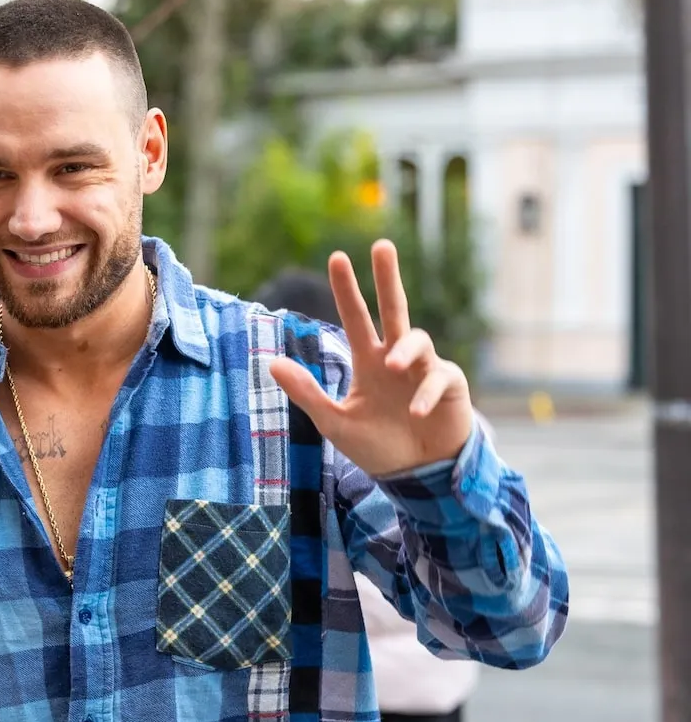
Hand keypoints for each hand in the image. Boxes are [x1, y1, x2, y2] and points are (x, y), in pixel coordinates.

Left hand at [269, 239, 472, 477]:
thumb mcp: (334, 422)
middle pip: (393, 308)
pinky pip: (438, 378)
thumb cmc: (378, 447)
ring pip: (417, 339)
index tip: (337, 257)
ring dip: (404, 350)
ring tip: (389, 366)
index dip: (347, 290)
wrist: (416, 476)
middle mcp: (396, 358)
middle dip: (387, 277)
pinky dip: (426, 393)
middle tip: (381, 245)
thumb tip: (271, 361)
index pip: (356, 317)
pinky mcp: (449, 386)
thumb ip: (306, 392)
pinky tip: (415, 412)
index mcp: (368, 361)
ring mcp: (423, 369)